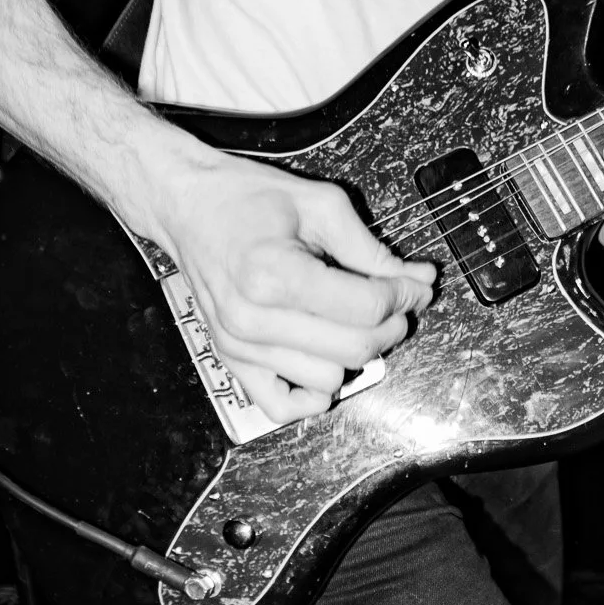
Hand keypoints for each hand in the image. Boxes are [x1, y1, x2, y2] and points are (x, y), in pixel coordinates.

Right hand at [152, 151, 434, 424]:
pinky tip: (326, 364)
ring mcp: (239, 344)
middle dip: (392, 324)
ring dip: (356, 355)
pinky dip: (312, 396)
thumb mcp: (319, 204)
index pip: (365, 307)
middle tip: (398, 301)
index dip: (404, 296)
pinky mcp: (231, 359)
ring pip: (329, 379)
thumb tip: (416, 279)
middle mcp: (252, 317)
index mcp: (274, 272)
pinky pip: (280, 406)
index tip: (415, 284)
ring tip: (356, 322)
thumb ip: (370, 248)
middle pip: (354, 347)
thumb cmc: (244, 198)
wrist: (187, 205)